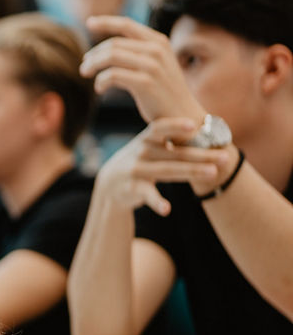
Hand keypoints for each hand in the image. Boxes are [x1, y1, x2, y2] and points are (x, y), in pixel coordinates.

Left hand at [81, 16, 206, 122]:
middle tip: (84, 66)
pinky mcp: (145, 82)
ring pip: (111, 56)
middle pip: (114, 43)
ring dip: (93, 65)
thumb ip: (138, 52)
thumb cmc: (163, 91)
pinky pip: (112, 75)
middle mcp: (156, 50)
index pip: (127, 25)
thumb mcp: (156, 64)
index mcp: (158, 41)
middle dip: (94, 54)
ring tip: (86, 74)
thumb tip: (108, 47)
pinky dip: (100, 81)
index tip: (89, 23)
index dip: (106, 22)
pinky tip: (99, 88)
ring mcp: (152, 65)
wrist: (182, 115)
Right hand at [95, 118, 227, 215]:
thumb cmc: (141, 161)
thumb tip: (209, 127)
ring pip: (167, 171)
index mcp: (146, 139)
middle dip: (201, 155)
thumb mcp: (149, 147)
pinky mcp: (133, 189)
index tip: (193, 125)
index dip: (174, 126)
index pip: (159, 128)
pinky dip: (156, 202)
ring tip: (213, 173)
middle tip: (225, 157)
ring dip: (191, 172)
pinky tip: (166, 209)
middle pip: (175, 153)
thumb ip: (172, 139)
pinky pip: (147, 195)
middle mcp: (141, 153)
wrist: (109, 184)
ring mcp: (136, 170)